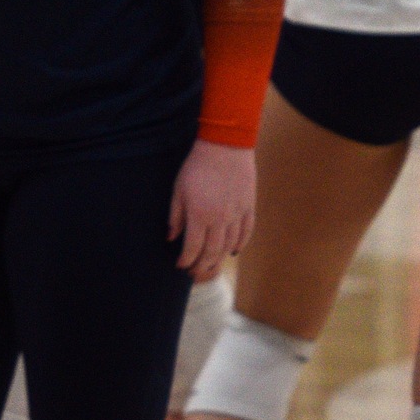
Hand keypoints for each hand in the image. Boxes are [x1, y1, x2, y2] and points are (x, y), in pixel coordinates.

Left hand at [169, 138, 254, 281]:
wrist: (225, 147)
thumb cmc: (196, 167)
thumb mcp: (178, 190)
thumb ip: (175, 216)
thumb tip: (171, 237)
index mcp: (199, 216)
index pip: (193, 247)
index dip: (186, 260)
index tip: (181, 265)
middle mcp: (220, 220)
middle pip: (212, 252)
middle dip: (202, 266)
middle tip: (194, 272)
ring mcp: (237, 215)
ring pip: (230, 245)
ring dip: (219, 259)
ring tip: (211, 265)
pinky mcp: (249, 207)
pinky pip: (246, 232)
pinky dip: (240, 244)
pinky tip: (233, 251)